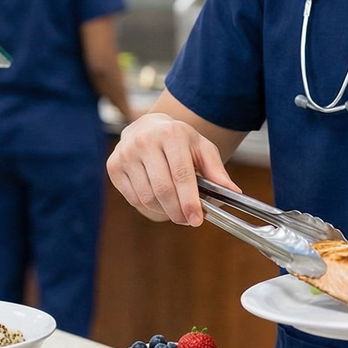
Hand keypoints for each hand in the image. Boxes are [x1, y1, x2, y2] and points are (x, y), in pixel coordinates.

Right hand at [107, 112, 235, 225]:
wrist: (146, 127)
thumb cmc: (178, 140)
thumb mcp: (201, 148)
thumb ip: (216, 170)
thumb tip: (233, 193)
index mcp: (170, 134)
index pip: (181, 174)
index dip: (189, 201)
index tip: (196, 219)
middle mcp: (144, 141)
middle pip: (163, 189)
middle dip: (177, 211)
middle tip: (187, 220)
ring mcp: (125, 153)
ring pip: (147, 197)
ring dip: (164, 212)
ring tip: (175, 210)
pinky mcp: (113, 166)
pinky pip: (133, 198)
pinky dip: (148, 207)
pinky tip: (159, 203)